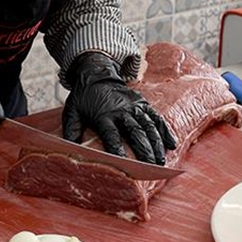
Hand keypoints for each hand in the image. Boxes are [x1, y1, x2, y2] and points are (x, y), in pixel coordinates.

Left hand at [62, 52, 176, 164]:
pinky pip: (156, 117)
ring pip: (149, 126)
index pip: (112, 135)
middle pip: (135, 132)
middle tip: (151, 167)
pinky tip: (171, 144)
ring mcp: (134, 106)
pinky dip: (165, 130)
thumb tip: (69, 150)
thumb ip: (72, 130)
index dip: (118, 150)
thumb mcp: (72, 112)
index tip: (125, 166)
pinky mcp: (142, 103)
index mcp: (103, 115)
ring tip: (161, 161)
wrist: (96, 73)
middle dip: (145, 150)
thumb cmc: (84, 98)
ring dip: (156, 143)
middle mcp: (121, 111)